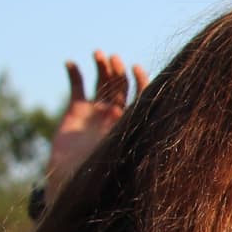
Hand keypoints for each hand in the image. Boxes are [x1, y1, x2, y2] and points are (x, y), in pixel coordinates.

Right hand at [50, 51, 145, 190]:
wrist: (74, 177)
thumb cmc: (103, 168)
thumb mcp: (125, 146)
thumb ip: (138, 128)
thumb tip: (161, 110)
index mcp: (132, 122)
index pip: (141, 95)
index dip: (140, 79)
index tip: (136, 68)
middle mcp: (116, 113)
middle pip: (121, 84)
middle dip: (119, 70)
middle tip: (115, 60)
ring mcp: (96, 110)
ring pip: (101, 81)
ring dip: (101, 66)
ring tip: (98, 54)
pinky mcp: (76, 110)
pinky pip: (76, 86)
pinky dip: (74, 73)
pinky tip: (70, 62)